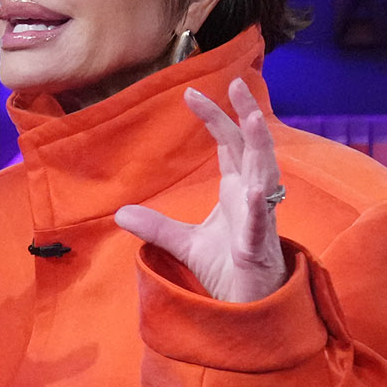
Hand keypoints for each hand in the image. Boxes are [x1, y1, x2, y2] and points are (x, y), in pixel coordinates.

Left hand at [113, 79, 290, 304]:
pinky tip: (250, 192)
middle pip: (252, 147)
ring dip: (260, 147)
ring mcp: (259, 219)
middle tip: (236, 82)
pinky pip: (259, 222)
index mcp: (236, 189)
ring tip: (253, 120)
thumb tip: (120, 213)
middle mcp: (252, 196)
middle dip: (247, 114)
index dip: (215, 117)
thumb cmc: (227, 267)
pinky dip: (255, 207)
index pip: (229, 144)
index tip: (191, 93)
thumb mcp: (184, 243)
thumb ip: (156, 226)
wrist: (248, 304)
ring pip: (265, 175)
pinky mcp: (259, 246)